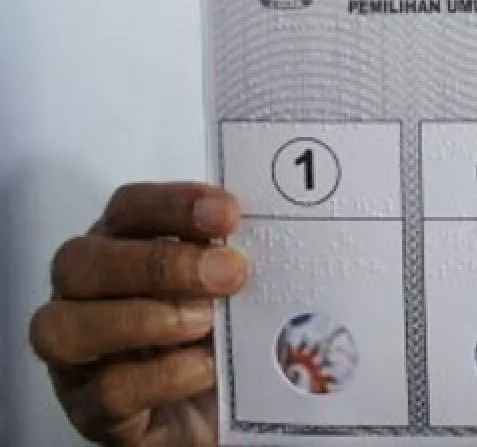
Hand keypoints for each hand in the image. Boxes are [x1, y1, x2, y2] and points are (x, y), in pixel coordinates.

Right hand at [30, 182, 246, 446]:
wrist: (226, 413)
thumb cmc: (223, 336)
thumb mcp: (232, 286)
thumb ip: (233, 257)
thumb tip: (270, 232)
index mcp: (122, 247)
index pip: (128, 208)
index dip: (173, 204)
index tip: (228, 214)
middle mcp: (86, 295)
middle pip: (81, 260)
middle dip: (159, 263)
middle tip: (228, 273)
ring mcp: (78, 356)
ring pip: (64, 326)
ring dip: (144, 319)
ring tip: (207, 323)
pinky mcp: (91, 411)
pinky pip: (105, 392)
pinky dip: (159, 377)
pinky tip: (203, 369)